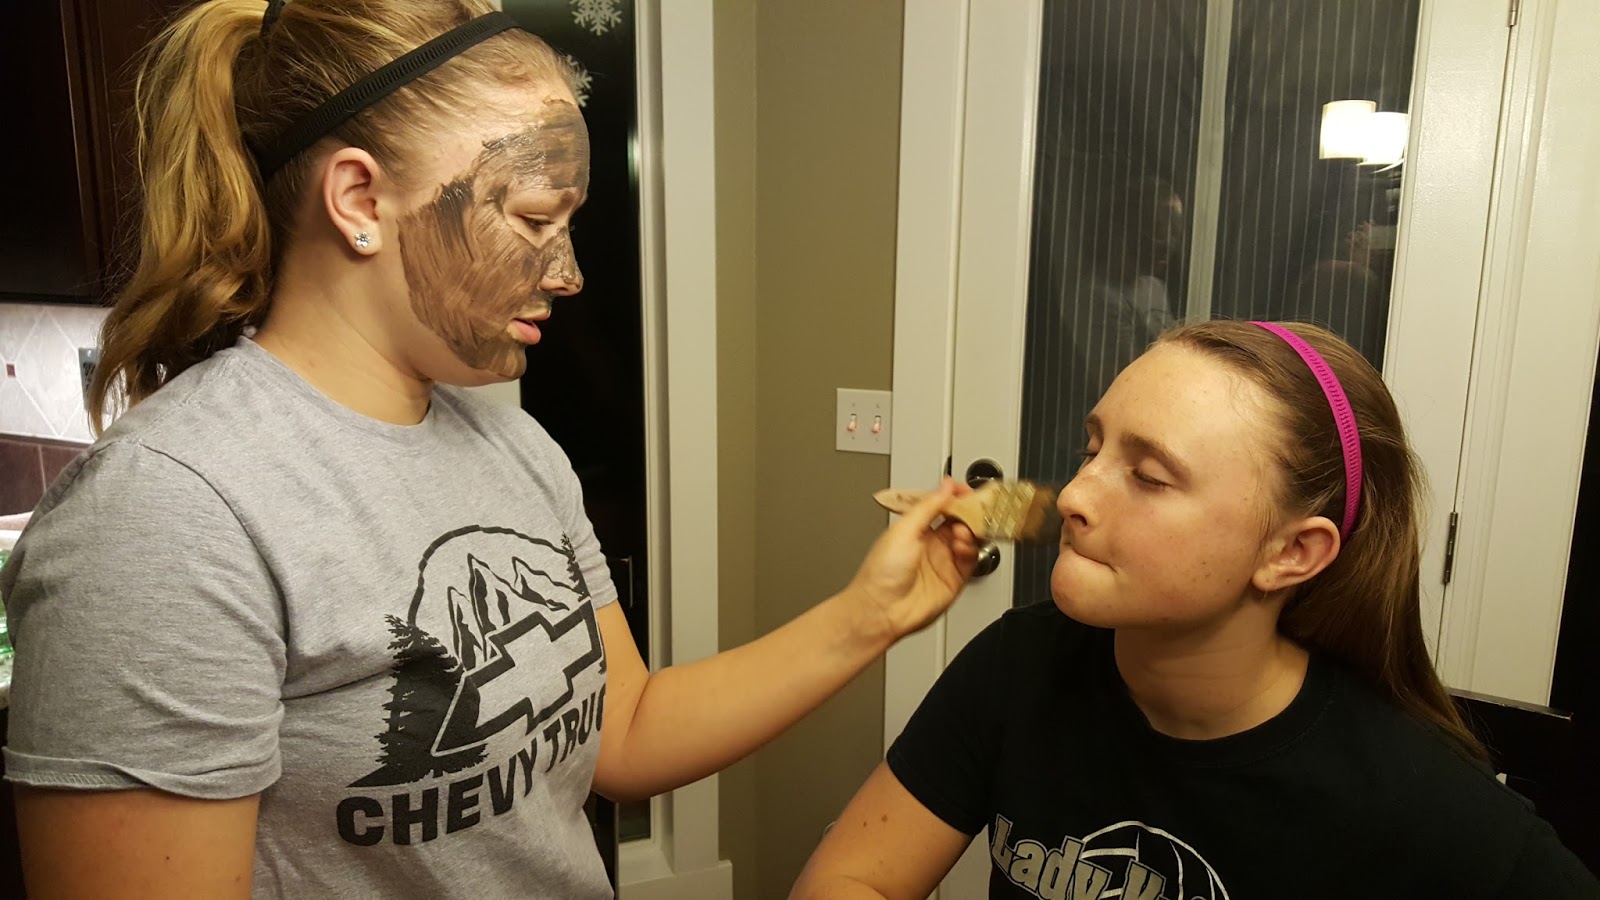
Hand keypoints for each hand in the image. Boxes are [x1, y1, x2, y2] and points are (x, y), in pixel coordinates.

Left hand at [845, 478, 979, 642]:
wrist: (881, 610)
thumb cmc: (881, 574)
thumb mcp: (904, 529)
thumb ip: (928, 506)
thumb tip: (945, 485)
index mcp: (916, 527)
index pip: (943, 505)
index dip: (956, 496)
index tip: (967, 491)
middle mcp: (931, 543)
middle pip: (960, 520)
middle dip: (970, 512)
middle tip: (976, 508)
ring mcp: (944, 560)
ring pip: (969, 539)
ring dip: (970, 530)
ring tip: (962, 531)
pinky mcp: (954, 579)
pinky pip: (972, 560)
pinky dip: (971, 549)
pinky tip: (962, 546)